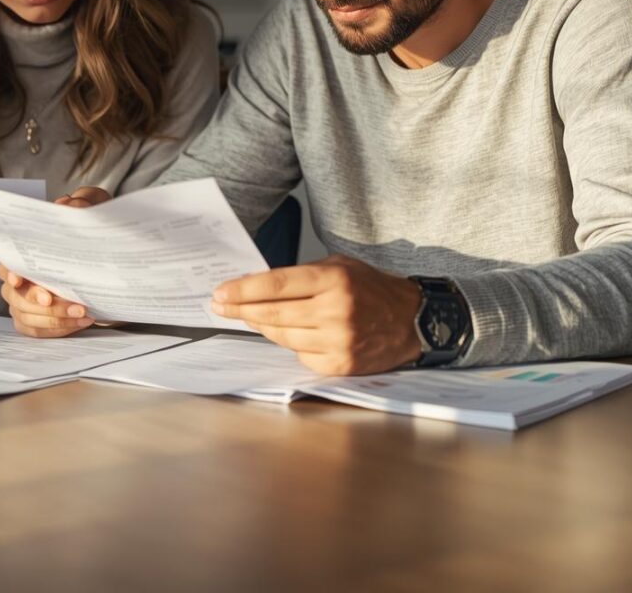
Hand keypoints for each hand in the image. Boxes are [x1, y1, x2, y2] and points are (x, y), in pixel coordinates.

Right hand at [0, 186, 108, 336]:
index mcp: (27, 250)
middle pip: (15, 294)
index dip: (9, 271)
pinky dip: (58, 329)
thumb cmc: (95, 232)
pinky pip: (36, 331)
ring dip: (54, 317)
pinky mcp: (38, 320)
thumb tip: (71, 205)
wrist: (113, 261)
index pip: (7, 261)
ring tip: (82, 312)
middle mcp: (20, 278)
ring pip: (26, 315)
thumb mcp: (97, 210)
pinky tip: (80, 322)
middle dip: (34, 298)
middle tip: (53, 299)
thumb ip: (86, 202)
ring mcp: (26, 301)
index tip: (17, 278)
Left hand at [210, 255, 422, 375]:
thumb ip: (302, 276)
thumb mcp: (339, 266)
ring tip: (247, 316)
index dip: (243, 290)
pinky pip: (300, 356)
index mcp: (333, 280)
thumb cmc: (372, 288)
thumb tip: (258, 287)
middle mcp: (335, 311)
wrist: (413, 320)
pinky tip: (286, 333)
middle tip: (218, 306)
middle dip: (240, 309)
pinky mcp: (341, 365)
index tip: (220, 292)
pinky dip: (290, 344)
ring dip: (261, 326)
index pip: (276, 285)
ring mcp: (338, 342)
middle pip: (273, 313)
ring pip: (282, 336)